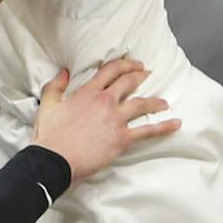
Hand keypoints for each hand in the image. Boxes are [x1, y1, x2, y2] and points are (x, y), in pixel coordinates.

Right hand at [31, 59, 177, 182]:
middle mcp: (105, 102)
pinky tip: (175, 124)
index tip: (134, 63)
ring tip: (164, 102)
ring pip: (142, 105)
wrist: (56, 158)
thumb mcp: (47, 104)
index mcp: (87, 92)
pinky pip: (148, 131)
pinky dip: (164, 127)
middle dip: (140, 76)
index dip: (124, 64)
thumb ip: (56, 85)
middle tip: (148, 74)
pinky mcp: (123, 138)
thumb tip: (65, 72)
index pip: (110, 71)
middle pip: (128, 83)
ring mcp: (116, 120)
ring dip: (155, 101)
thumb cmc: (50, 133)